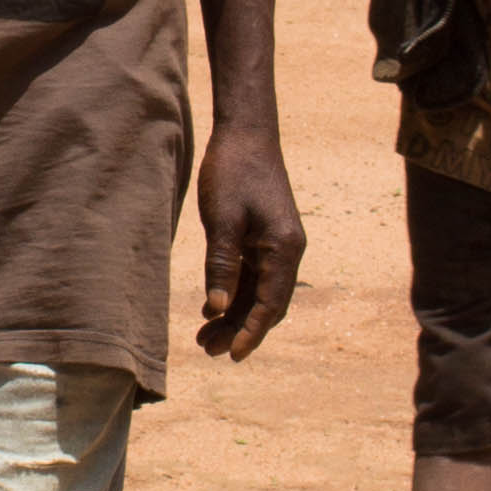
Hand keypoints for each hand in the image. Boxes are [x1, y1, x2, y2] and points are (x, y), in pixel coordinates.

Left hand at [192, 115, 304, 362]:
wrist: (246, 134)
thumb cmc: (234, 172)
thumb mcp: (222, 221)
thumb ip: (221, 265)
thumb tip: (217, 308)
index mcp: (284, 249)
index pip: (270, 304)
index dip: (251, 332)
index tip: (233, 356)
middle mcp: (287, 251)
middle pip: (267, 303)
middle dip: (240, 329)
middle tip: (208, 350)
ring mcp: (277, 244)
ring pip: (258, 292)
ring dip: (234, 315)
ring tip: (204, 338)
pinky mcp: (264, 237)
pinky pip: (252, 276)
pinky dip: (234, 293)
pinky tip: (211, 309)